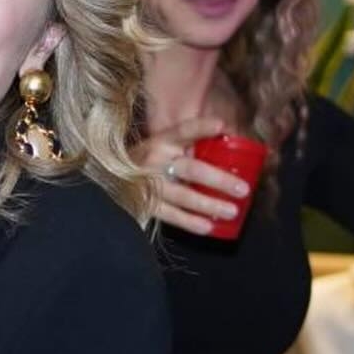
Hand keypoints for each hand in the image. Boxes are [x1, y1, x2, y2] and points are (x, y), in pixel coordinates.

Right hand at [131, 118, 251, 236]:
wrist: (110, 179)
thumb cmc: (146, 161)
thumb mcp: (162, 147)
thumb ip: (188, 144)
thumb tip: (228, 137)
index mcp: (161, 141)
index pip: (182, 131)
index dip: (200, 127)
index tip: (221, 126)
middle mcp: (154, 160)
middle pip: (191, 169)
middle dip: (219, 180)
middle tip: (243, 190)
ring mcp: (148, 183)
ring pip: (182, 195)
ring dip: (208, 204)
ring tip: (232, 211)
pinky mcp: (143, 203)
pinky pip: (169, 214)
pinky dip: (189, 222)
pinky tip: (208, 227)